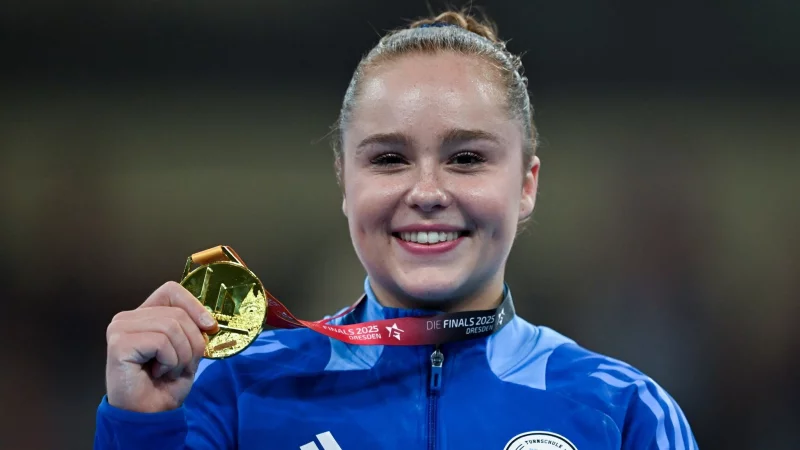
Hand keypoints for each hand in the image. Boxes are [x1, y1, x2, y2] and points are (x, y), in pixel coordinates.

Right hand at [105, 281, 218, 412]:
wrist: (149, 415)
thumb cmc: (165, 384)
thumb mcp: (187, 349)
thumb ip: (193, 328)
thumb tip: (209, 320)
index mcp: (143, 315)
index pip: (171, 290)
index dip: (194, 306)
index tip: (210, 327)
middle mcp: (127, 318)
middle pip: (177, 313)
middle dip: (191, 343)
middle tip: (180, 365)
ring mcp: (120, 328)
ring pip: (172, 326)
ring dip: (181, 356)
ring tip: (168, 371)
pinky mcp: (118, 343)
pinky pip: (161, 342)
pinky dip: (169, 361)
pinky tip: (156, 373)